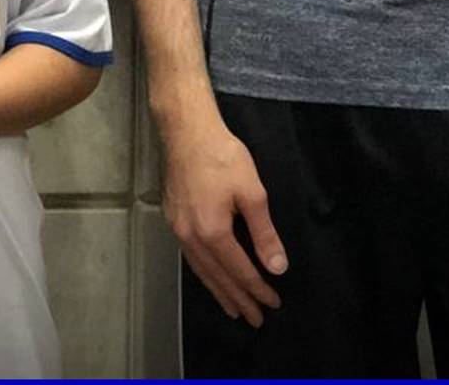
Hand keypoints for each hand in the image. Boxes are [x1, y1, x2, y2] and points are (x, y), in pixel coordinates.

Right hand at [161, 115, 285, 326]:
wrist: (185, 130)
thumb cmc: (222, 156)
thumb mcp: (252, 192)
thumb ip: (264, 233)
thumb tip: (277, 267)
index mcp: (212, 232)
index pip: (239, 271)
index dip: (258, 289)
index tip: (273, 304)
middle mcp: (191, 237)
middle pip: (217, 277)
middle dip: (238, 299)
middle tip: (254, 319)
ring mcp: (178, 228)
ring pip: (201, 270)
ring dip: (218, 291)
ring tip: (232, 307)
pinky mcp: (172, 218)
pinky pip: (190, 256)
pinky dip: (204, 272)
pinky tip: (210, 274)